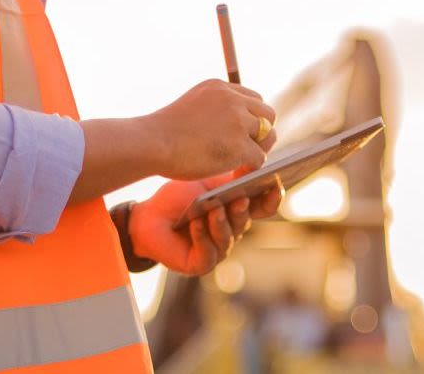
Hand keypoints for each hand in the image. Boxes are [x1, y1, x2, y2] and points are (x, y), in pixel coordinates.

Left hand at [128, 170, 284, 275]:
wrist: (149, 216)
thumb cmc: (179, 198)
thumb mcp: (209, 183)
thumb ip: (233, 178)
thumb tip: (256, 159)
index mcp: (238, 212)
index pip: (264, 207)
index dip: (272, 198)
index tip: (274, 183)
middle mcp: (232, 232)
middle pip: (244, 222)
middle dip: (241, 211)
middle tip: (239, 198)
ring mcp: (218, 250)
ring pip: (227, 238)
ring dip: (221, 224)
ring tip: (214, 209)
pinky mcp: (201, 263)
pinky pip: (207, 252)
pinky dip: (202, 236)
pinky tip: (196, 224)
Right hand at [142, 79, 276, 180]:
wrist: (152, 143)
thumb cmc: (163, 132)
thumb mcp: (191, 106)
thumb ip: (213, 110)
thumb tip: (230, 128)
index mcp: (219, 87)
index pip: (252, 98)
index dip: (250, 117)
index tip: (241, 133)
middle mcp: (232, 99)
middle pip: (267, 113)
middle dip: (261, 131)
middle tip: (248, 148)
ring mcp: (237, 121)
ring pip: (268, 134)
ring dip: (259, 149)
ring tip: (243, 160)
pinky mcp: (239, 145)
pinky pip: (259, 158)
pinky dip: (251, 167)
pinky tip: (238, 171)